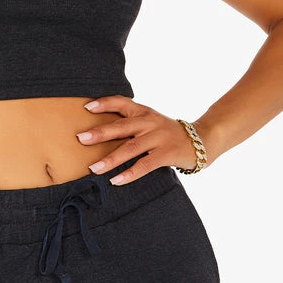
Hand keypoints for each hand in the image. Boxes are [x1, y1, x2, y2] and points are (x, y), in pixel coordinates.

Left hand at [75, 96, 202, 184]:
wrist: (200, 140)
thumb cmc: (167, 133)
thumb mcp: (150, 122)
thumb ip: (131, 124)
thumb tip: (98, 133)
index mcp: (144, 112)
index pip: (122, 102)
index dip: (105, 104)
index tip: (86, 107)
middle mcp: (150, 123)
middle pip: (122, 126)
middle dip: (100, 133)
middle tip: (81, 138)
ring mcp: (159, 138)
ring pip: (131, 148)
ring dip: (110, 159)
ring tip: (93, 168)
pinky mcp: (166, 154)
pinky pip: (144, 165)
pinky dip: (129, 173)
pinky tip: (116, 180)